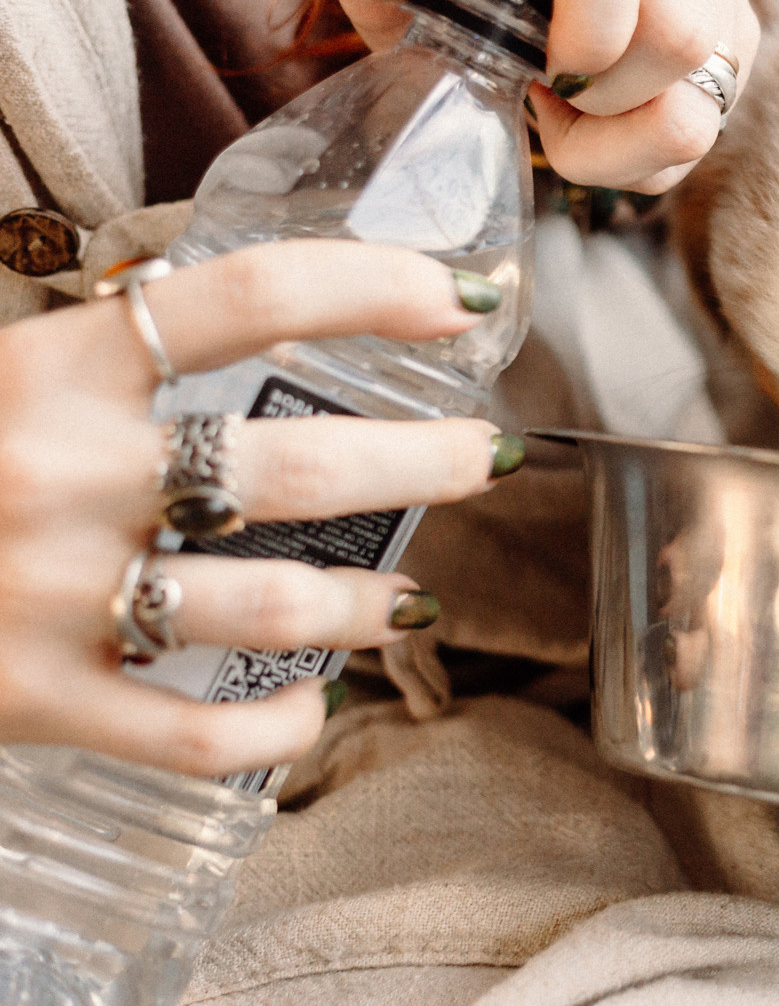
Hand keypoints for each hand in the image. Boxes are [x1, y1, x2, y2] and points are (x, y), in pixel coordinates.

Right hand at [0, 241, 522, 776]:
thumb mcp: (4, 371)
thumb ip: (111, 353)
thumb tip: (271, 316)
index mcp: (51, 364)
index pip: (248, 294)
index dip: (375, 285)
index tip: (465, 298)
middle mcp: (57, 470)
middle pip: (297, 468)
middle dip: (424, 461)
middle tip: (487, 456)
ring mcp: (43, 593)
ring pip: (272, 608)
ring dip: (369, 606)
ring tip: (413, 603)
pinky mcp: (26, 701)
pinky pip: (192, 737)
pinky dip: (274, 730)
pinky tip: (310, 709)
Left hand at [332, 0, 760, 194]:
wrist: (499, 4)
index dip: (588, 17)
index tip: (547, 70)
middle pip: (679, 30)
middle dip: (603, 96)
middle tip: (549, 90)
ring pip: (702, 92)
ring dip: (618, 135)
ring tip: (570, 108)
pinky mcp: (738, 39)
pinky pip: (705, 128)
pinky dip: (636, 153)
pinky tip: (599, 118)